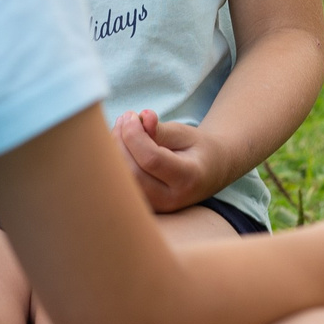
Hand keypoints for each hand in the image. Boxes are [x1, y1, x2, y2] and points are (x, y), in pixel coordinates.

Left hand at [114, 109, 229, 212]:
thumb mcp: (185, 134)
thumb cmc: (195, 149)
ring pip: (122, 183)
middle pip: (132, 173)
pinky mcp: (144, 208)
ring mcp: (156, 208)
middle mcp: (171, 199)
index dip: (134, 134)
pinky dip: (115, 164)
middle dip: (119, 142)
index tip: (130, 115)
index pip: (151, 159)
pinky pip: (122, 186)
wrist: (210, 173)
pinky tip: (121, 145)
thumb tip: (142, 117)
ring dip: (113, 153)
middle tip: (123, 120)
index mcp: (188, 178)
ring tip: (122, 130)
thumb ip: (161, 129)